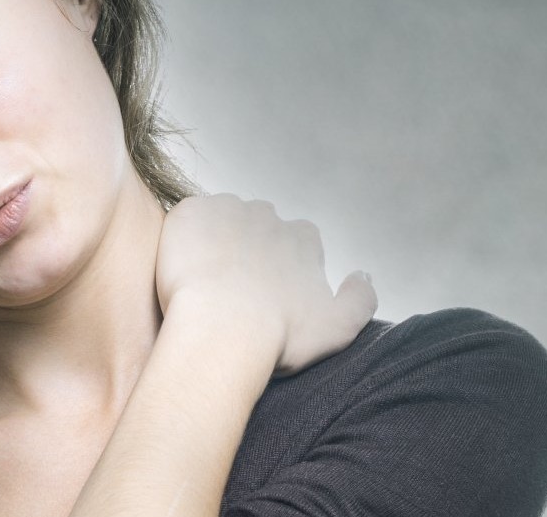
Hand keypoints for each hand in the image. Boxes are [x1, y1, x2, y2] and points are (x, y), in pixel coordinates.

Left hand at [155, 194, 377, 374]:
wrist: (222, 329)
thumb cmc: (278, 335)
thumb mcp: (339, 328)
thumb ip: (361, 299)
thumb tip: (364, 275)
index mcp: (304, 238)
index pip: (296, 242)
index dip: (281, 268)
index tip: (266, 294)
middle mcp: (269, 215)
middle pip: (257, 227)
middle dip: (247, 250)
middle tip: (231, 289)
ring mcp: (228, 210)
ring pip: (221, 220)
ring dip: (215, 241)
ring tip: (203, 280)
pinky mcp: (191, 213)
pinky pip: (187, 219)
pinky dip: (184, 238)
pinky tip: (182, 268)